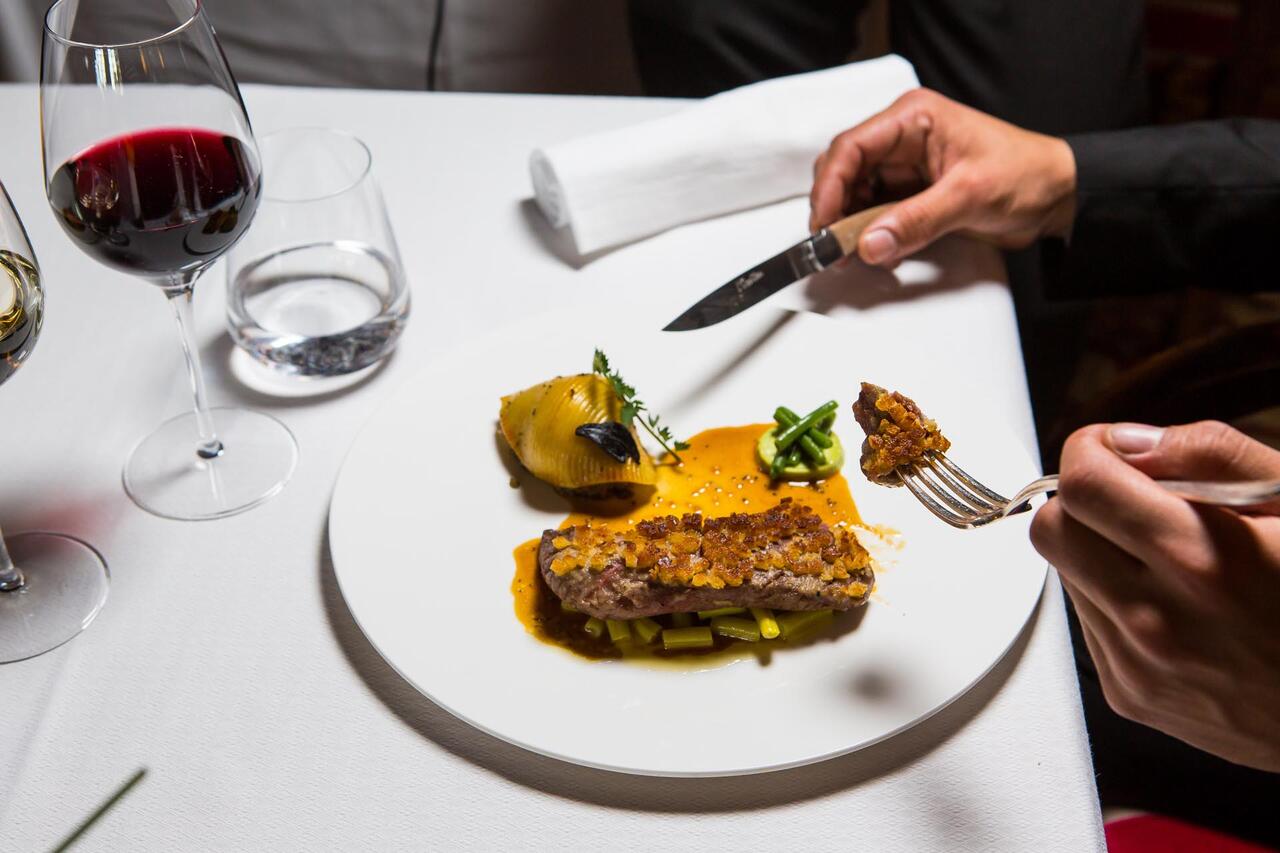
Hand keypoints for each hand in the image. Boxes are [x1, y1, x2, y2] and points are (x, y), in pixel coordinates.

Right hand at [809, 88, 1077, 266]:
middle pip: (844, 170)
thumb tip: (868, 244)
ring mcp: (904, 167)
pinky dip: (868, 233)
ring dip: (848, 225)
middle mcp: (903, 138)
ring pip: (854, 194)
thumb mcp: (969, 197)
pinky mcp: (910, 194)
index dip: (830, 187)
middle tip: (833, 245)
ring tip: (852, 254)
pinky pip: (874, 212)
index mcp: (914, 119)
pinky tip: (874, 251)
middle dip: (834, 208)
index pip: (851, 147)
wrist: (1059, 196)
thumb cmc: (1027, 176)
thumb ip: (915, 221)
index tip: (824, 224)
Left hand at [1030, 421, 1279, 770]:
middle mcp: (1159, 621)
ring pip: (1064, 575)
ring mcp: (1138, 665)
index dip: (1090, 453)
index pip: (1082, 486)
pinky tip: (1176, 606)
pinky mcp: (1130, 695)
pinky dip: (1114, 601)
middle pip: (1051, 529)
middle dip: (1083, 501)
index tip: (1114, 452)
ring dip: (1098, 553)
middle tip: (1134, 502)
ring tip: (1172, 563)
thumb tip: (1128, 443)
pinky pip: (1087, 622)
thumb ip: (1211, 455)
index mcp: (1202, 561)